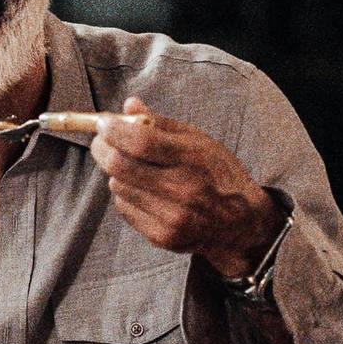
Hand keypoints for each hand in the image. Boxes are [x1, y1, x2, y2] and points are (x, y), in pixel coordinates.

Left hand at [90, 98, 286, 276]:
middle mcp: (182, 191)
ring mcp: (171, 218)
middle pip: (120, 166)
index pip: (141, 143)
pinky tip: (144, 191)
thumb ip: (161, 123)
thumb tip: (129, 106)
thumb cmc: (218, 174)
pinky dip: (126, 195)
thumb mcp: (199, 141)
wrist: (240, 224)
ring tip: (133, 167)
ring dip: (117, 172)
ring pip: (117, 186)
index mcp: (193, 160)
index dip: (114, 130)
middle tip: (102, 141)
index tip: (104, 123)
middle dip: (103, 148)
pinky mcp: (162, 237)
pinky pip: (124, 208)